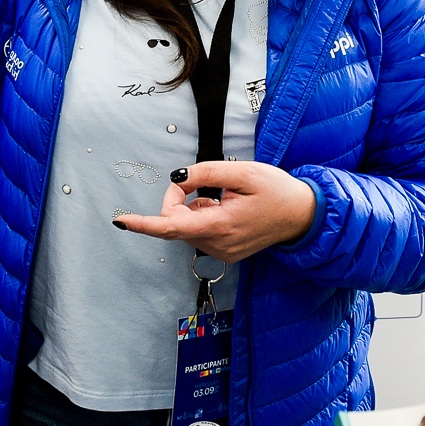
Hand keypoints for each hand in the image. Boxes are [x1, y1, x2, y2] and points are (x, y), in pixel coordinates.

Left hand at [115, 161, 317, 262]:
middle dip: (178, 199)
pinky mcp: (225, 253)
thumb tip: (178, 177)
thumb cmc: (277, 191)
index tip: (122, 221)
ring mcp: (222, 252)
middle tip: (198, 181)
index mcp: (221, 225)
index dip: (143, 224)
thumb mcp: (244, 172)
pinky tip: (226, 210)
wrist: (302, 215)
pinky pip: (200, 233)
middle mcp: (218, 245)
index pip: (171, 227)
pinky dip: (204, 217)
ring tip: (224, 198)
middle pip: (176, 223)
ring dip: (194, 209)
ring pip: (187, 228)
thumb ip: (206, 173)